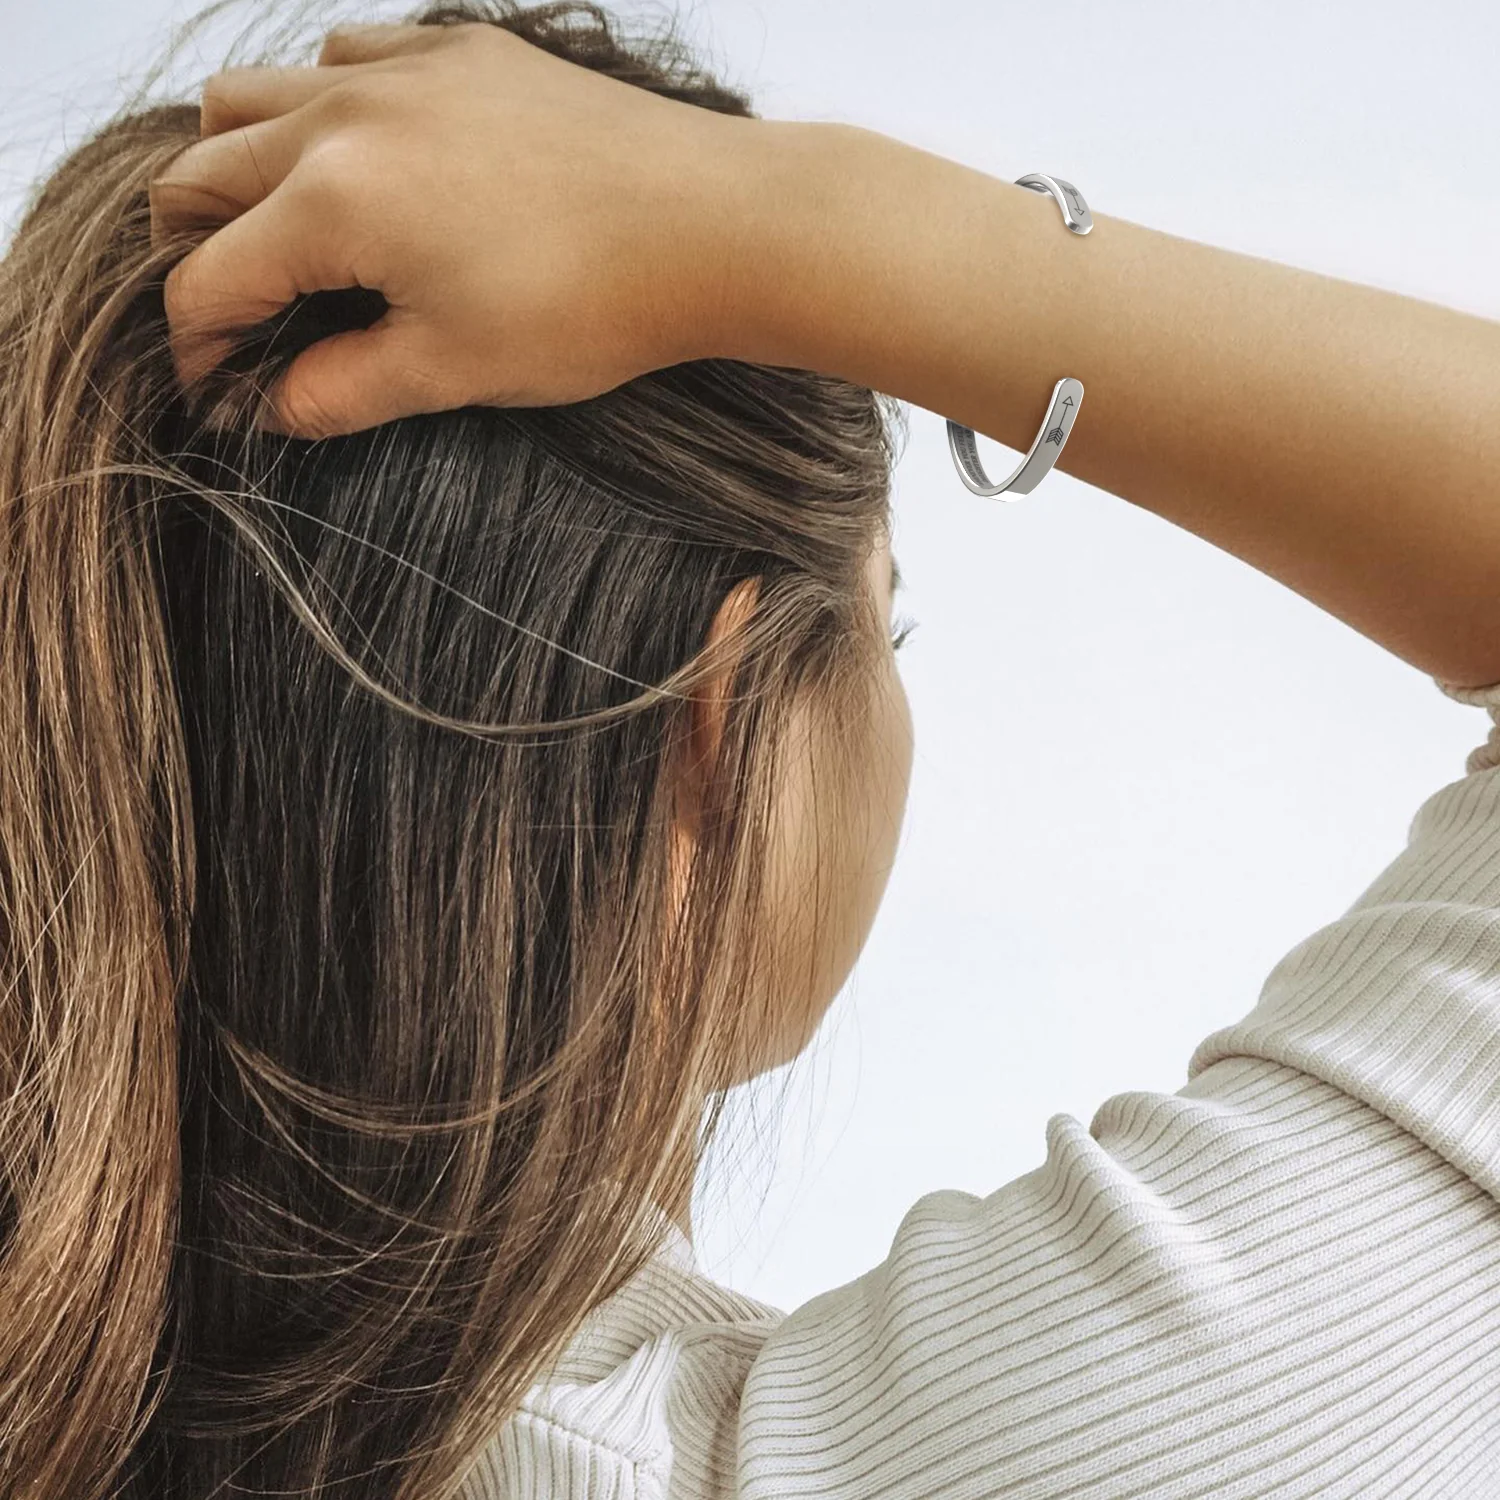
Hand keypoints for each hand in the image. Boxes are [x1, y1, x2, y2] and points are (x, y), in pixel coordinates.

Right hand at [150, 21, 751, 435]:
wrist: (711, 225)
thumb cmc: (590, 306)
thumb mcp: (453, 369)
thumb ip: (342, 391)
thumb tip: (273, 407)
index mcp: (332, 201)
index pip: (208, 279)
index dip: (197, 349)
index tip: (219, 389)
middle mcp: (343, 113)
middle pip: (199, 169)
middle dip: (194, 252)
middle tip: (238, 315)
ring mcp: (399, 66)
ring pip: (254, 90)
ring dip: (237, 163)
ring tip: (280, 232)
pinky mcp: (458, 48)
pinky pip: (345, 52)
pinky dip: (320, 103)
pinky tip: (364, 158)